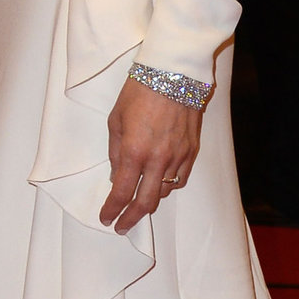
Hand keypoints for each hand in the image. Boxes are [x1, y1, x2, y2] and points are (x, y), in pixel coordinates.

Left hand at [99, 76, 201, 233]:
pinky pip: (180, 179)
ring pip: (164, 192)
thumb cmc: (139, 91)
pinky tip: (160, 185)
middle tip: (123, 226)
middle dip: (131, 219)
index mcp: (133, 151)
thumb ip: (115, 151)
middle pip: (145, 203)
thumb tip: (117, 175)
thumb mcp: (115, 119)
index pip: (121, 192)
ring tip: (139, 203)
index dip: (112, 210)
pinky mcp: (192, 150)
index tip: (106, 218)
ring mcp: (178, 156)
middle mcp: (157, 159)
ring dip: (149, 201)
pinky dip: (168, 186)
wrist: (174, 72)